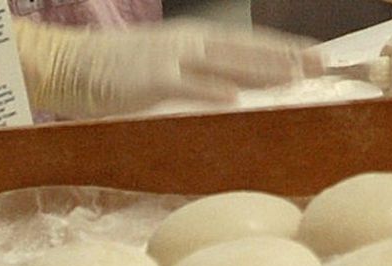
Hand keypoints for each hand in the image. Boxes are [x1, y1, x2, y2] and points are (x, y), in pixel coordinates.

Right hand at [14, 19, 323, 117]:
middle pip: (246, 50)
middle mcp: (188, 44)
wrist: (69, 65)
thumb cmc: (115, 71)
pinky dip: (210, 93)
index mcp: (193, 39)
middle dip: (286, 57)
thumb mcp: (162, 64)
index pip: (247, 42)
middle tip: (323, 64)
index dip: (283, 48)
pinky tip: (235, 100)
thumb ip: (196, 75)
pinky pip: (186, 87)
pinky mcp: (149, 80)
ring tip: (294, 77)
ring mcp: (169, 60)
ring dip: (261, 71)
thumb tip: (231, 92)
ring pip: (224, 65)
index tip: (315, 55)